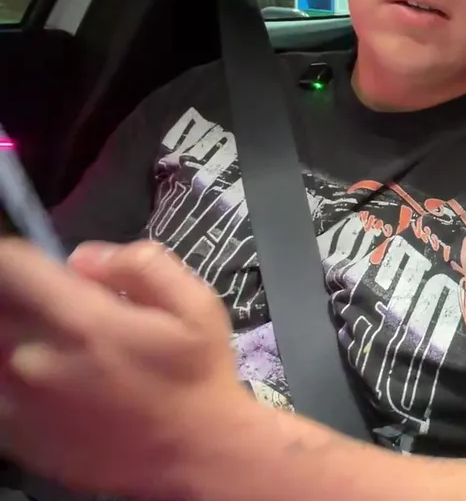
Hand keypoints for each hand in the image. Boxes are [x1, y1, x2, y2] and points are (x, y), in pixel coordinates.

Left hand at [0, 239, 255, 497]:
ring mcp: (18, 403)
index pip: (10, 268)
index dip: (19, 256)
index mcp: (83, 323)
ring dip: (18, 339)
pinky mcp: (14, 436)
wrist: (195, 455)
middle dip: (25, 299)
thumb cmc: (200, 375)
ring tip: (63, 350)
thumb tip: (82, 259)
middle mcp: (36, 360)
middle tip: (62, 311)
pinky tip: (55, 385)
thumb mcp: (197, 305)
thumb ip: (143, 265)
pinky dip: (15, 379)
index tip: (41, 266)